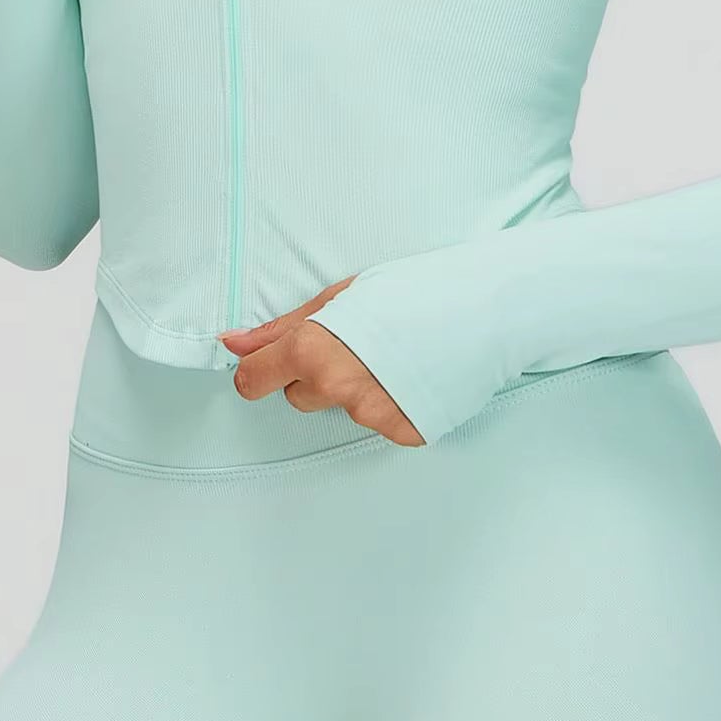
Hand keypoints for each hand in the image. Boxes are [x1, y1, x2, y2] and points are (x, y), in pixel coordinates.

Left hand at [219, 278, 424, 446]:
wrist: (484, 307)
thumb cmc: (416, 290)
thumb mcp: (340, 296)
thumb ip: (282, 328)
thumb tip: (236, 344)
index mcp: (312, 350)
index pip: (253, 381)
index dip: (258, 370)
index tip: (267, 365)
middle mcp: (335, 388)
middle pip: (299, 396)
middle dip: (317, 376)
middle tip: (358, 345)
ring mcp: (370, 415)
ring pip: (342, 409)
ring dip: (358, 389)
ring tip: (394, 356)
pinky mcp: (403, 431)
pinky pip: (381, 422)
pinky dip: (392, 404)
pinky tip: (413, 376)